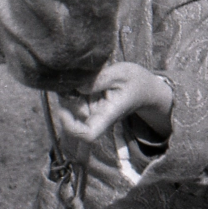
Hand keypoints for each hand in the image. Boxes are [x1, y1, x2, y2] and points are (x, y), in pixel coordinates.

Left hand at [55, 62, 172, 143]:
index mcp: (109, 115)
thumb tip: (79, 86)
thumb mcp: (122, 74)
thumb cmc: (136, 82)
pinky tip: (80, 77)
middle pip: (74, 117)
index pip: (87, 134)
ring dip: (68, 91)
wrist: (145, 88)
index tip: (62, 110)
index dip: (71, 127)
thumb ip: (101, 79)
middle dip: (66, 99)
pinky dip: (72, 88)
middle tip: (69, 78)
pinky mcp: (90, 104)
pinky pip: (75, 98)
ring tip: (80, 74)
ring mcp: (93, 111)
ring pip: (71, 106)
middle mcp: (98, 117)